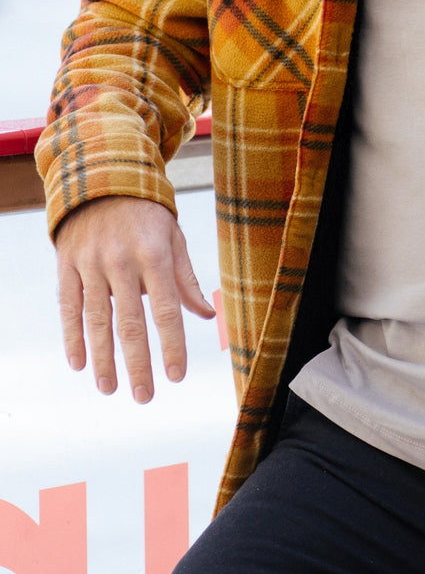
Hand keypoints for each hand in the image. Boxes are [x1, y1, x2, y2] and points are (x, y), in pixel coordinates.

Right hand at [55, 195, 215, 402]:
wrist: (102, 178)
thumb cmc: (146, 215)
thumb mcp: (173, 238)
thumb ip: (186, 279)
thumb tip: (208, 315)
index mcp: (155, 255)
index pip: (167, 309)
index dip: (172, 345)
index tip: (176, 376)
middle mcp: (122, 261)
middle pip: (130, 322)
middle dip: (137, 363)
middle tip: (144, 396)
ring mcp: (91, 263)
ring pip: (97, 320)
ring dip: (103, 358)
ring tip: (110, 389)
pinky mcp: (68, 265)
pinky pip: (69, 307)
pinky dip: (72, 337)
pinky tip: (79, 363)